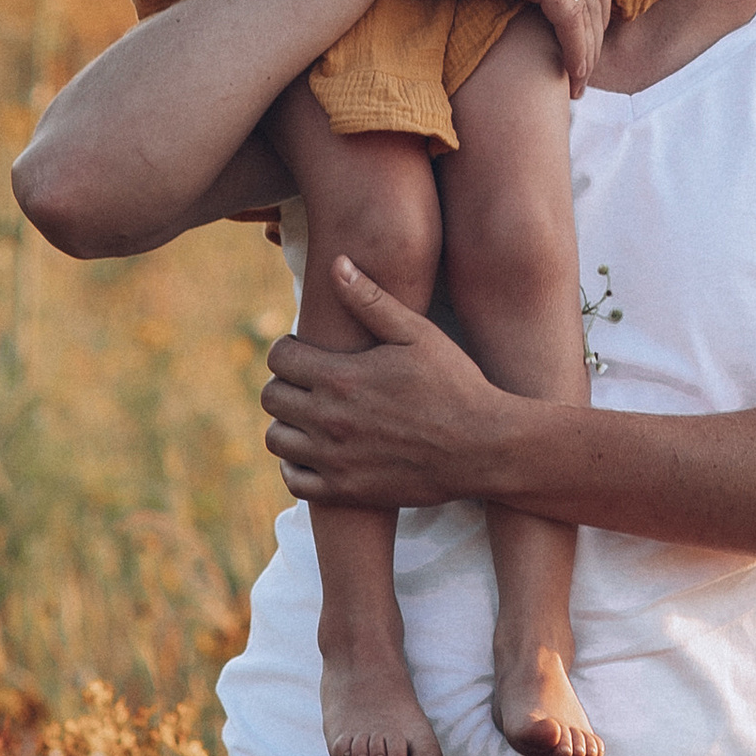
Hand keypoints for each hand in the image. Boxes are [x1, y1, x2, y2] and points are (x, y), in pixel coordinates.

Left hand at [262, 261, 520, 505]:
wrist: (485, 447)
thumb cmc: (456, 385)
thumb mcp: (419, 334)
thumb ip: (372, 300)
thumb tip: (337, 264)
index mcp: (342, 378)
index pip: (279, 359)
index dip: (288, 350)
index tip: (307, 352)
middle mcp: (330, 420)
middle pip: (271, 397)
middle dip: (285, 383)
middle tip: (310, 382)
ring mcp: (336, 459)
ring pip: (276, 439)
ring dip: (288, 424)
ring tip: (312, 416)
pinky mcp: (347, 491)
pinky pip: (295, 481)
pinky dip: (297, 466)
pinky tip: (318, 452)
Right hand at [406, 0, 612, 91]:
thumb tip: (515, 3)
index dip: (594, 16)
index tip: (587, 48)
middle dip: (595, 39)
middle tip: (584, 76)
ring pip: (586, 12)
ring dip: (587, 52)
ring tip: (578, 85)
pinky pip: (569, 19)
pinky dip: (575, 50)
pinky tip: (572, 74)